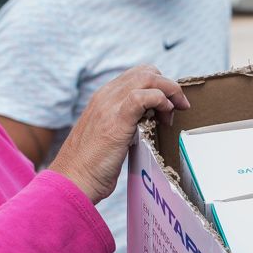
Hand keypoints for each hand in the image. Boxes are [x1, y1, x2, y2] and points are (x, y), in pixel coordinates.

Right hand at [49, 65, 188, 202]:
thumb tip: (149, 123)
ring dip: (169, 92)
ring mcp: (109, 105)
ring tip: (172, 114)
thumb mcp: (110, 136)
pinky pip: (142, 96)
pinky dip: (160, 101)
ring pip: (147, 78)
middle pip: (146, 72)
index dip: (159, 85)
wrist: (74, 180)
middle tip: (178, 108)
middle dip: (169, 86)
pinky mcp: (116, 120)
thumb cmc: (92, 166)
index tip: (170, 106)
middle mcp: (106, 96)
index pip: (138, 75)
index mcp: (104, 98)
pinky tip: (163, 118)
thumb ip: (126, 124)